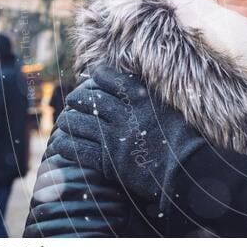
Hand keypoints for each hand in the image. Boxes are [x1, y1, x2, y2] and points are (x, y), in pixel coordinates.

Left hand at [52, 66, 206, 204]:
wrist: (187, 168)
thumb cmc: (184, 137)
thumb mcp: (170, 107)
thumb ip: (151, 96)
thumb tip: (137, 84)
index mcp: (140, 97)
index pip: (108, 78)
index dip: (96, 77)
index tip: (92, 79)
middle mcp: (124, 113)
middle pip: (88, 98)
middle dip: (77, 98)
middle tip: (74, 101)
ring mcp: (114, 137)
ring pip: (77, 122)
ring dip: (67, 121)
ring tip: (65, 121)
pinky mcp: (108, 160)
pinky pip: (76, 149)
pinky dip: (64, 145)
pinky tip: (60, 144)